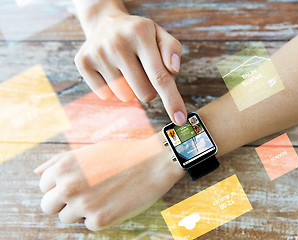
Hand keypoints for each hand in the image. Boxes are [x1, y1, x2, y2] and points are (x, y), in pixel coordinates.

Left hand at [34, 135, 184, 230]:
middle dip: (63, 202)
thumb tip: (37, 172)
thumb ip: (59, 161)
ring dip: (81, 210)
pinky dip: (100, 217)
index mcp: (64, 167)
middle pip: (48, 206)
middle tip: (86, 194)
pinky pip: (89, 225)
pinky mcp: (100, 220)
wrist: (154, 162)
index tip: (78, 182)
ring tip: (102, 196)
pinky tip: (114, 202)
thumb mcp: (88, 151)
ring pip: (66, 218)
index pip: (44, 186)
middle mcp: (68, 186)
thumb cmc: (122, 155)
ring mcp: (83, 205)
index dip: (60, 185)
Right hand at [74, 10, 186, 125]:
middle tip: (142, 70)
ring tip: (125, 68)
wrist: (105, 23)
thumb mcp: (159, 34)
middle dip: (149, 89)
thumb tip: (173, 70)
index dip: (172, 100)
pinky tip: (111, 70)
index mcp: (140, 33)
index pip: (160, 76)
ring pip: (125, 96)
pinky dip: (113, 89)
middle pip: (145, 92)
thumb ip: (172, 49)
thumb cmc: (138, 34)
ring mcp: (98, 53)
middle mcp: (117, 42)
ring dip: (130, 89)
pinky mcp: (83, 63)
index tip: (180, 120)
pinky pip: (106, 95)